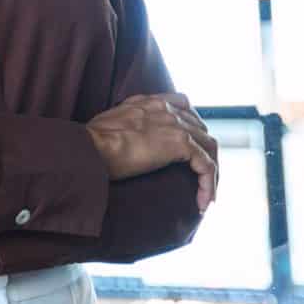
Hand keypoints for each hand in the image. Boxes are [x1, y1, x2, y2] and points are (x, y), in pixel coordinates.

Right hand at [86, 92, 218, 211]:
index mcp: (149, 102)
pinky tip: (204, 201)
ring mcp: (175, 124)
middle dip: (204, 150)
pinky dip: (209, 184)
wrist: (92, 146)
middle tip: (200, 174)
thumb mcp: (110, 122)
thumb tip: (125, 139)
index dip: (192, 125)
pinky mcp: (180, 143)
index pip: (183, 104)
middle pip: (201, 127)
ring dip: (211, 170)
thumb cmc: (92, 140)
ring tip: (205, 192)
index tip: (191, 145)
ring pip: (209, 146)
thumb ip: (126, 123)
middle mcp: (166, 109)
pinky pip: (207, 165)